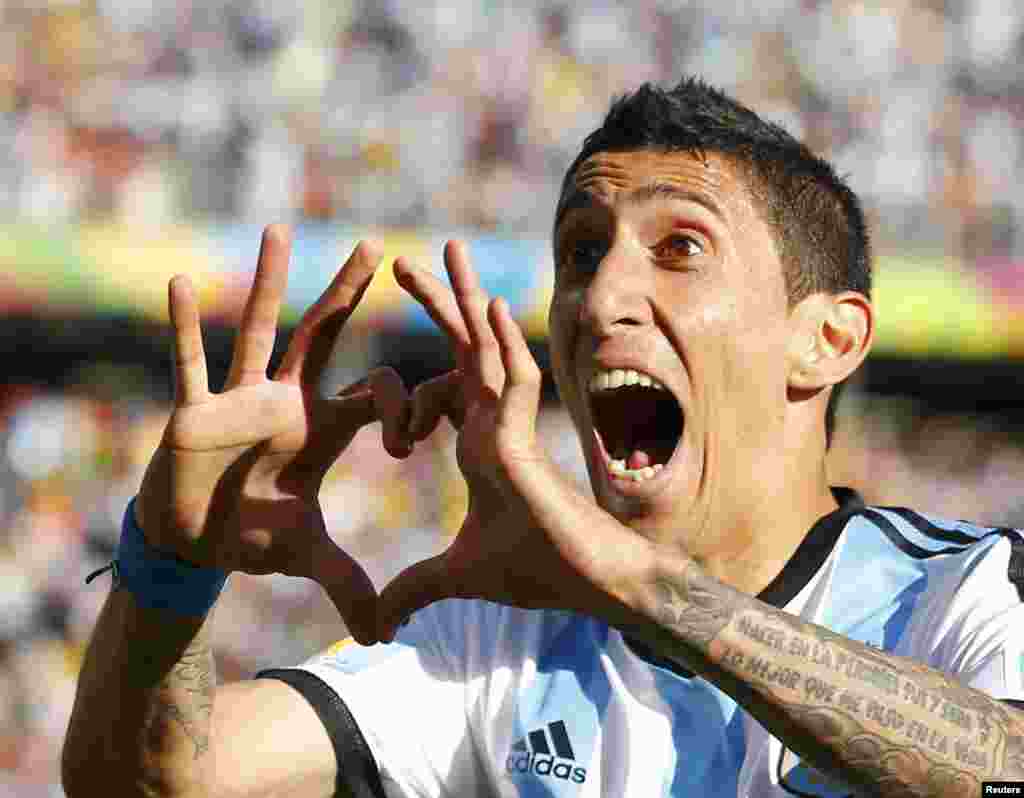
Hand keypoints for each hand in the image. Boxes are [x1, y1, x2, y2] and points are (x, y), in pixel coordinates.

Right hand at [135, 225, 410, 642]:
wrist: (193, 541)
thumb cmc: (250, 535)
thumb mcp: (305, 554)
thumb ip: (347, 581)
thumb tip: (385, 633)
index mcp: (324, 426)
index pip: (379, 395)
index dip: (406, 408)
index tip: (411, 442)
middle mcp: (286, 401)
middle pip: (324, 337)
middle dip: (347, 292)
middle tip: (374, 245)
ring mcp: (240, 400)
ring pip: (257, 332)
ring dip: (266, 284)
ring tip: (276, 230)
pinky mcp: (194, 411)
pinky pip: (188, 364)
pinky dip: (180, 330)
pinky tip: (175, 284)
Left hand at [377, 242, 654, 639]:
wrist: (585, 583)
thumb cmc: (534, 569)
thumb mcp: (456, 576)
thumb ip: (416, 588)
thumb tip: (377, 627)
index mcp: (479, 442)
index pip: (443, 388)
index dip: (409, 392)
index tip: (392, 427)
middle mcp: (495, 423)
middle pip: (462, 349)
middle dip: (436, 304)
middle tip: (402, 263)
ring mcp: (512, 427)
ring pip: (487, 348)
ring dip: (466, 299)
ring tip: (445, 249)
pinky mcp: (526, 442)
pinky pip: (516, 382)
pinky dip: (504, 345)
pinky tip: (487, 306)